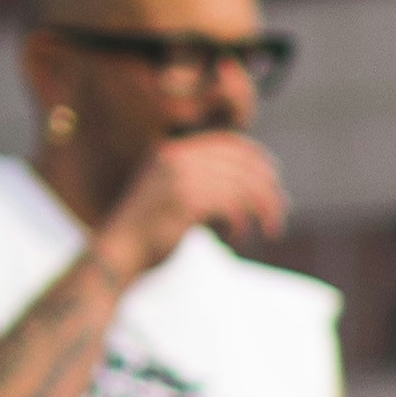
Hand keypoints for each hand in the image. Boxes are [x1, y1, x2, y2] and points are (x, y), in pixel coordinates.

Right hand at [92, 128, 290, 286]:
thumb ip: (200, 184)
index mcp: (173, 150)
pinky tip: (237, 236)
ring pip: (242, 185)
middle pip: (241, 164)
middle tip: (279, 214)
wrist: (116, 253)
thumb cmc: (146, 233)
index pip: (230, 143)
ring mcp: (180, 177)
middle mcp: (177, 157)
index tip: (275, 180)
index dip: (258, 159)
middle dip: (268, 189)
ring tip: (270, 229)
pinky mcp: (185, 201)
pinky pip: (231, 205)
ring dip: (262, 209)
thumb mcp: (171, 195)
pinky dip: (241, 222)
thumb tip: (246, 187)